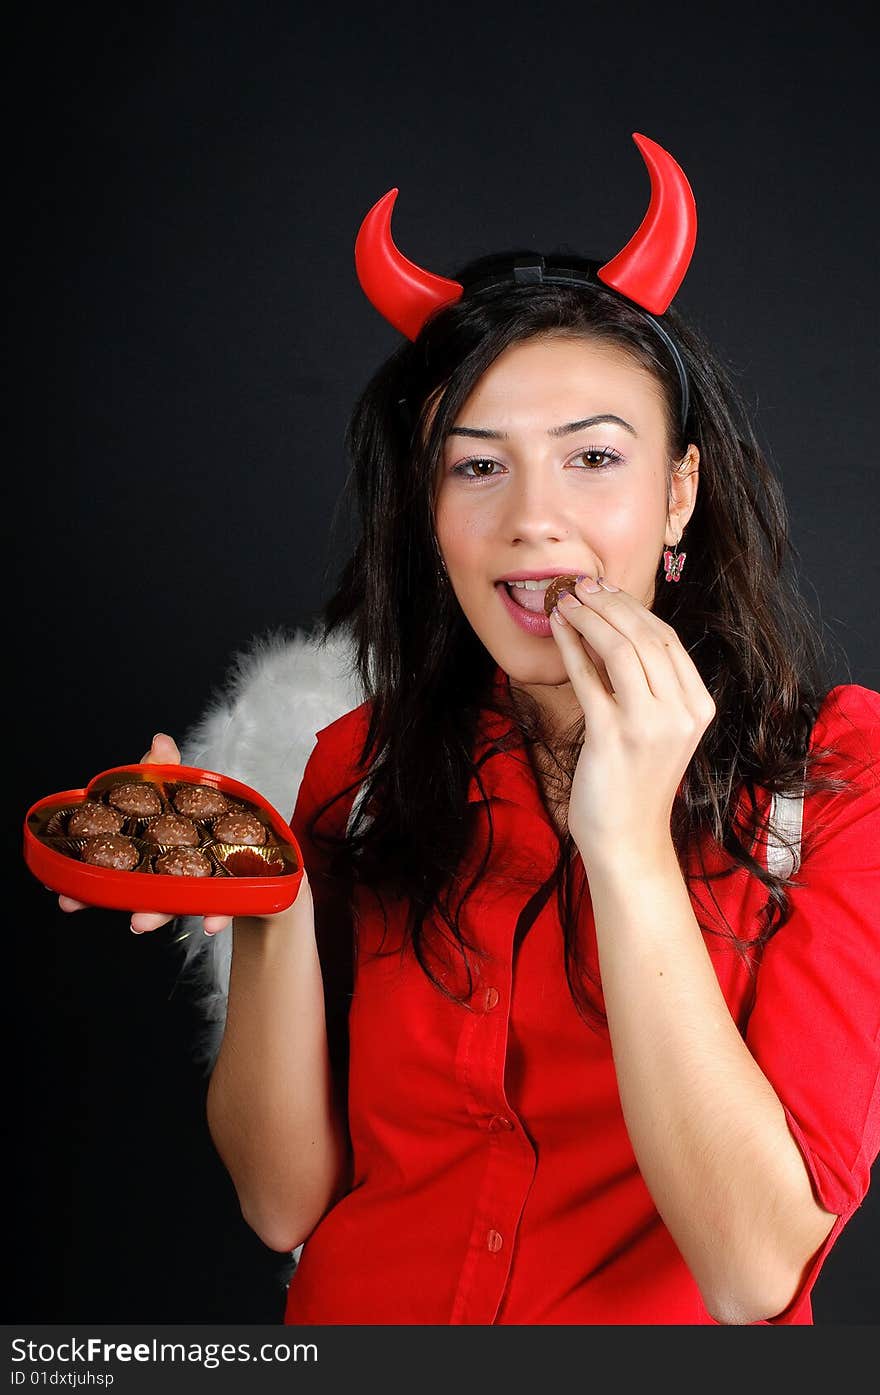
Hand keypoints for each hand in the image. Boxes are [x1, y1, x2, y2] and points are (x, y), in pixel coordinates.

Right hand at [57, 732, 228, 936]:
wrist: (250, 844)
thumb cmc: (200, 815)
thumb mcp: (178, 786)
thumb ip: (164, 768)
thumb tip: (160, 740)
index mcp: (141, 852)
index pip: (104, 869)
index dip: (80, 882)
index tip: (59, 890)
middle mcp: (159, 877)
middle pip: (126, 893)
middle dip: (97, 900)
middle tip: (77, 906)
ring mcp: (188, 889)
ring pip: (166, 906)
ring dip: (153, 915)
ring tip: (141, 921)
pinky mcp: (222, 896)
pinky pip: (217, 909)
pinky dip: (214, 915)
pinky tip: (211, 922)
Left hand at [549, 577, 715, 860]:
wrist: (628, 839)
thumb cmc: (636, 783)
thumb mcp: (657, 729)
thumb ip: (646, 685)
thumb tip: (611, 630)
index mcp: (698, 706)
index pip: (668, 640)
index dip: (633, 609)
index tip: (605, 591)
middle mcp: (681, 713)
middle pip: (645, 637)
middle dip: (610, 604)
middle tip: (580, 585)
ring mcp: (649, 725)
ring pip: (619, 649)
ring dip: (589, 618)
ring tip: (566, 600)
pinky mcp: (613, 737)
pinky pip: (589, 678)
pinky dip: (571, 647)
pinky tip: (558, 629)